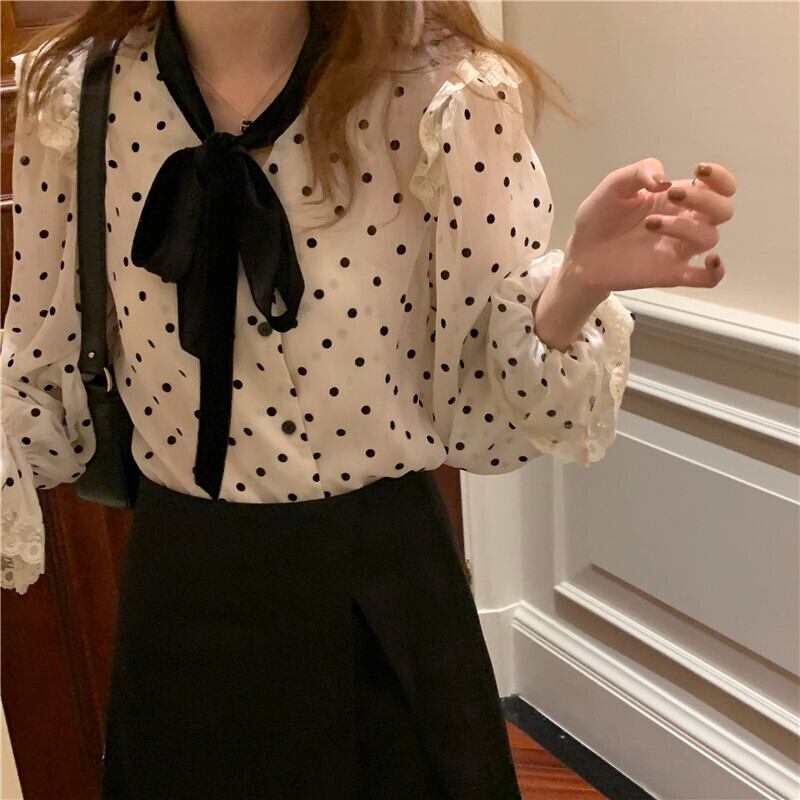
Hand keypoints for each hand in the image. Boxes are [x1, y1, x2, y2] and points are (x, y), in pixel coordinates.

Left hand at [563, 157, 736, 293]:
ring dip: (686, 227)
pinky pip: (707, 279)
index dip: (720, 177)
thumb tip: (662, 179)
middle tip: (671, 195)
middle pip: (722, 211)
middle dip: (704, 199)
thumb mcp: (614, 185)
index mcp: (677, 199)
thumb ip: (639, 172)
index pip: (718, 187)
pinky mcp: (671, 273)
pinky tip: (709, 261)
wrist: (581, 253)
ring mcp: (679, 249)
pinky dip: (716, 272)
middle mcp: (685, 223)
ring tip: (650, 223)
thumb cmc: (600, 217)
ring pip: (710, 238)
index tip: (699, 170)